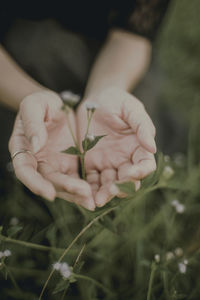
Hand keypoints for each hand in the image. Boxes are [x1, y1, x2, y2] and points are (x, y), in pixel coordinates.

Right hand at [9, 90, 94, 209]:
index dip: (35, 183)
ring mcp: (55, 165)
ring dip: (77, 194)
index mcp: (24, 149)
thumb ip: (32, 122)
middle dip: (65, 189)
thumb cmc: (42, 103)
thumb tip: (35, 145)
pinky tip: (98, 192)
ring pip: (64, 185)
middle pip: (49, 181)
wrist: (59, 105)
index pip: (25, 170)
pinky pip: (78, 179)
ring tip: (93, 200)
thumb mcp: (35, 105)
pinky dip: (86, 187)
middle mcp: (38, 162)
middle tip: (84, 193)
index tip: (50, 193)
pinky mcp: (71, 165)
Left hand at [77, 87, 155, 206]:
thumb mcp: (131, 109)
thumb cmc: (117, 101)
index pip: (145, 165)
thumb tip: (153, 147)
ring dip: (104, 194)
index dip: (141, 172)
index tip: (132, 173)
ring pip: (109, 184)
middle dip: (121, 188)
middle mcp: (124, 159)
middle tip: (111, 191)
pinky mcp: (90, 164)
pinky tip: (83, 193)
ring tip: (96, 200)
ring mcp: (107, 163)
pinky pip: (90, 179)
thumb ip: (142, 126)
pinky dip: (88, 188)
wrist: (95, 99)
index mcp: (138, 148)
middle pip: (127, 180)